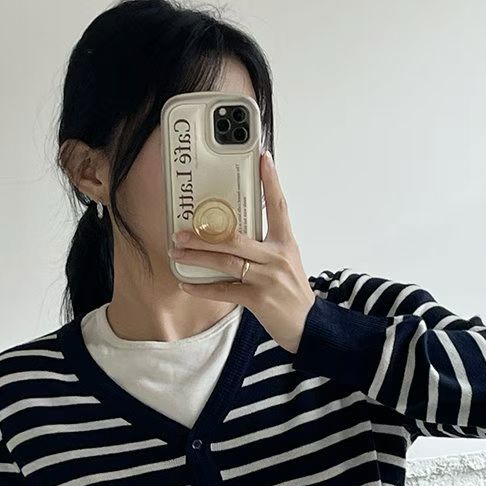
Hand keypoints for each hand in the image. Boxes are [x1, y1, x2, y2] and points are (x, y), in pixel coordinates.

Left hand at [167, 151, 315, 353]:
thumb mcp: (287, 263)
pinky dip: (203, 288)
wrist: (308, 326)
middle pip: (235, 237)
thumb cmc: (293, 294)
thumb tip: (233, 237)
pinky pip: (224, 290)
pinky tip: (187, 284)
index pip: (279, 206)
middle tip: (181, 230)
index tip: (263, 159)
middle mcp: (277, 257)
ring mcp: (268, 278)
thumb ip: (265, 248)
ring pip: (226, 261)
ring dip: (197, 256)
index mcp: (286, 244)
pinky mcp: (259, 299)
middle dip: (204, 234)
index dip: (271, 182)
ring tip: (177, 252)